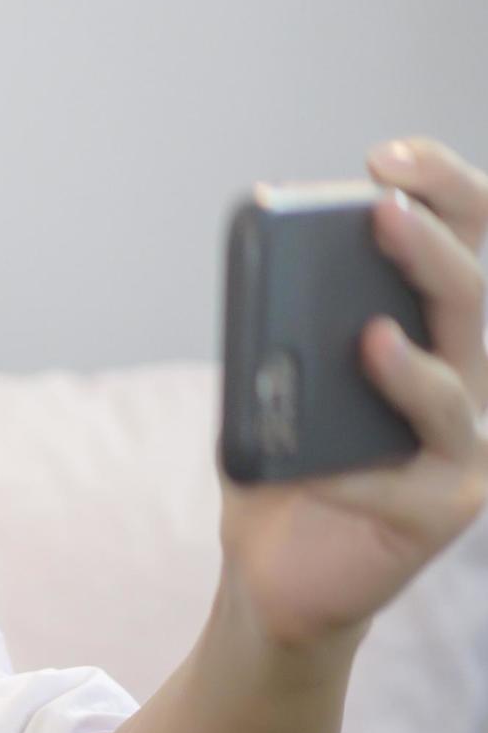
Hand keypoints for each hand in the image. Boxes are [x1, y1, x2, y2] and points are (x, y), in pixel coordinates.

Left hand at [219, 137, 487, 654]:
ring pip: (457, 391)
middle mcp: (466, 377)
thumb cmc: (279, 468)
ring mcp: (464, 446)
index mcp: (431, 329)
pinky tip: (310, 474)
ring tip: (368, 337)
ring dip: (411, 365)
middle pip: (472, 297)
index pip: (463, 240)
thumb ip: (276, 338)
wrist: (268, 574)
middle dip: (431, 246)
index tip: (383, 158)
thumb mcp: (265, 389)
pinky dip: (349, 476)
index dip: (440, 188)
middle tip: (381, 211)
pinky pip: (402, 484)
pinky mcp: (444, 509)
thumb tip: (273, 285)